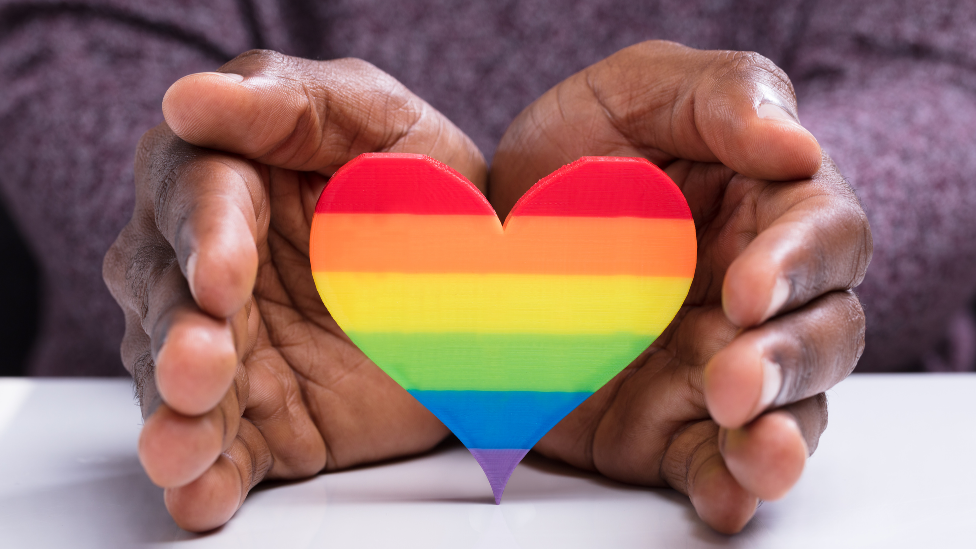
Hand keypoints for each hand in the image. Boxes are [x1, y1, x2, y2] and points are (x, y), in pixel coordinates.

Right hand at [103, 50, 485, 530]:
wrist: (485, 279)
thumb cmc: (427, 181)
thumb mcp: (381, 123)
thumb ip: (294, 105)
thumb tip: (189, 101)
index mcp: (231, 182)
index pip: (196, 202)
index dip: (206, 240)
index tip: (224, 278)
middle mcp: (211, 269)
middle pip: (166, 299)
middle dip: (180, 339)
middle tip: (202, 368)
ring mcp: (234, 350)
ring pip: (178, 384)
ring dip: (177, 418)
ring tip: (183, 446)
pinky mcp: (266, 418)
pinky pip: (226, 453)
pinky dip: (207, 479)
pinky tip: (201, 494)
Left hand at [490, 41, 871, 533]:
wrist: (491, 232)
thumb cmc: (577, 146)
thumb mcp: (637, 91)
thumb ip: (722, 98)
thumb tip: (797, 147)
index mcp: (766, 211)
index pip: (825, 236)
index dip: (800, 265)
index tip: (748, 289)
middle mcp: (756, 299)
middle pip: (822, 335)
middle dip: (787, 363)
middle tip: (731, 379)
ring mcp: (717, 367)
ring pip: (786, 412)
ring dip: (777, 439)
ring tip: (754, 454)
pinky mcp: (670, 426)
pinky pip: (713, 465)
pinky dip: (725, 487)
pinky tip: (721, 496)